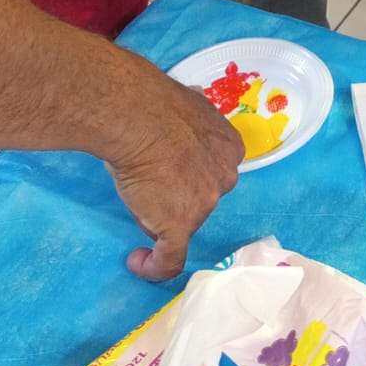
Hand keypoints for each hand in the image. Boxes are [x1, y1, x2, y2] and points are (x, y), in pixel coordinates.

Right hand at [102, 59, 242, 280]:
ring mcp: (206, 205)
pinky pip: (169, 260)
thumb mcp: (189, 103)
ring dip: (159, 217)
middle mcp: (225, 178)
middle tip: (150, 180)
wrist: (138, 117)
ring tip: (135, 196)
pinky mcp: (181, 227)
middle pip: (201, 198)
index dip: (190, 173)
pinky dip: (153, 266)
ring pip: (182, 223)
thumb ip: (195, 114)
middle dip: (177, 194)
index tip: (170, 172)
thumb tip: (194, 99)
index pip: (213, 171)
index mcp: (230, 148)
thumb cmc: (156, 105)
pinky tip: (137, 261)